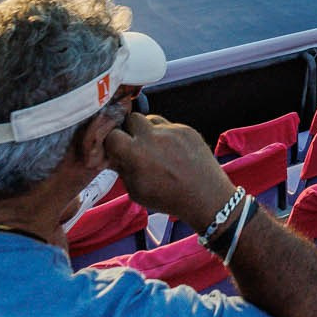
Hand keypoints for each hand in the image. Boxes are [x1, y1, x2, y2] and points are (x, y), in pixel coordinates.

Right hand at [102, 111, 235, 224]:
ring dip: (147, 130)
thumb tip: (114, 156)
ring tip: (153, 147)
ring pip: (151, 119)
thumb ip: (122, 170)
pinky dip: (166, 135)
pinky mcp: (187, 129)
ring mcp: (172, 130)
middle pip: (131, 119)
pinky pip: (169, 125)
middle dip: (129, 130)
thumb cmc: (168, 198)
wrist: (205, 196)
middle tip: (133, 143)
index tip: (115, 149)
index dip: (111, 142)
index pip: (111, 135)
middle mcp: (152, 137)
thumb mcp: (136, 191)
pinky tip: (171, 150)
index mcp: (136, 153)